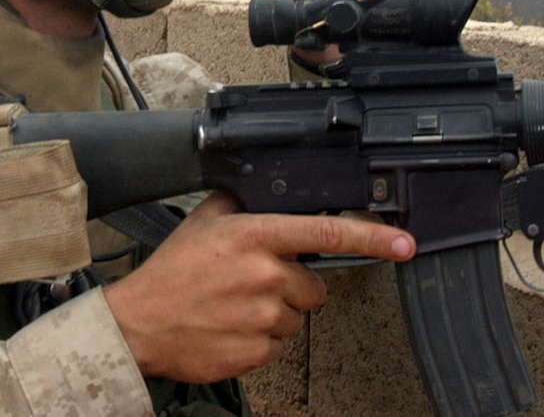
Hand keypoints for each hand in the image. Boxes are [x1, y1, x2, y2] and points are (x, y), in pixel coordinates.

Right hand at [102, 193, 414, 382]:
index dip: (372, 237)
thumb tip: (269, 192)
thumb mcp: (205, 221)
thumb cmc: (171, 272)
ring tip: (236, 305)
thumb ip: (244, 203)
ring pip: (297, 317)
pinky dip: (260, 338)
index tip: (404, 243)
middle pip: (314, 285)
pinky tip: (231, 326)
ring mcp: (263, 317)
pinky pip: (279, 344)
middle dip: (292, 285)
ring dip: (276, 313)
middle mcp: (265, 275)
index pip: (326, 232)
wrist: (139, 324)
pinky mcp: (257, 351)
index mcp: (256, 236)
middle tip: (253, 283)